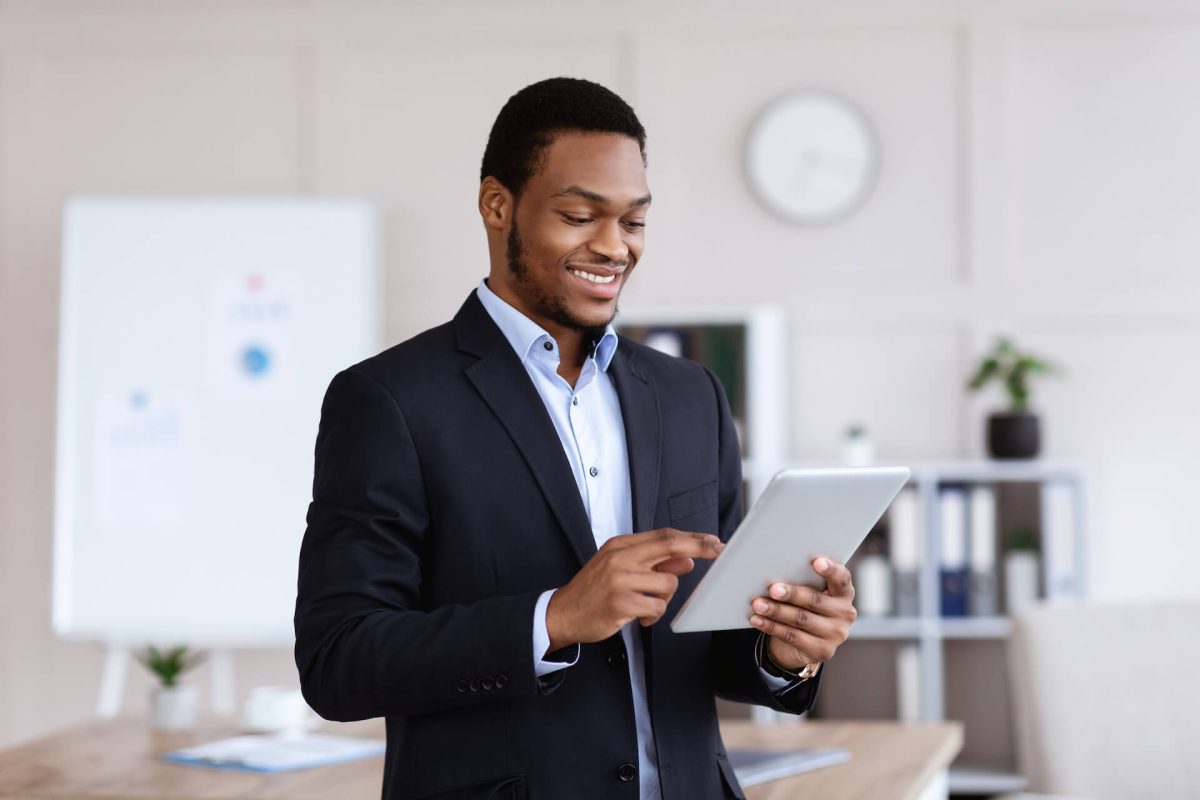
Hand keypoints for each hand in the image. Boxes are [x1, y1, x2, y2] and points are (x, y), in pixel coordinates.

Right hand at [546, 529, 723, 651]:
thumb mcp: (620, 570)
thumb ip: (653, 564)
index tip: (713, 541)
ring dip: (665, 599)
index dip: (692, 538)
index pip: (664, 535)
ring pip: (668, 584)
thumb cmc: (594, 591)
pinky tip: (641, 618)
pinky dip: (654, 615)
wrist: (562, 613)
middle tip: (718, 551)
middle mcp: (620, 557)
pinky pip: (656, 607)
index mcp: (621, 546)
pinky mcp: (620, 603)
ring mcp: (620, 579)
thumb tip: (687, 561)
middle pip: (670, 545)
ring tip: (648, 605)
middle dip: (699, 547)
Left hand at [749, 556, 856, 671]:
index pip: (842, 578)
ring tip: (758, 604)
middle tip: (772, 589)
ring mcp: (836, 634)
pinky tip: (757, 620)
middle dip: (791, 593)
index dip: (830, 569)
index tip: (815, 561)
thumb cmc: (805, 607)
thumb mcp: (809, 592)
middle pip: (815, 600)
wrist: (805, 644)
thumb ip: (802, 582)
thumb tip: (774, 576)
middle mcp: (845, 613)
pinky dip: (771, 626)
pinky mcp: (822, 651)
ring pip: (801, 619)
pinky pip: (792, 636)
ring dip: (776, 611)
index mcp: (844, 593)